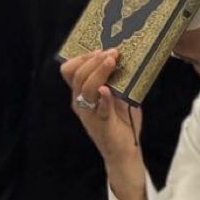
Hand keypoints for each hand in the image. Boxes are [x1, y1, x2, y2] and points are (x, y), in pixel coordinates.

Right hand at [59, 50, 147, 199]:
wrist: (126, 150)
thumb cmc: (122, 122)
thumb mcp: (120, 97)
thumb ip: (119, 82)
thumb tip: (129, 60)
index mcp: (82, 94)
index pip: (70, 71)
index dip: (82, 57)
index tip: (101, 49)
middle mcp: (80, 102)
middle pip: (76, 75)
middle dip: (92, 60)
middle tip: (112, 52)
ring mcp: (89, 113)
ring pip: (85, 88)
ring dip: (99, 72)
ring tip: (113, 61)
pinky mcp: (101, 123)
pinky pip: (99, 108)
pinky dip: (103, 97)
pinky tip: (108, 89)